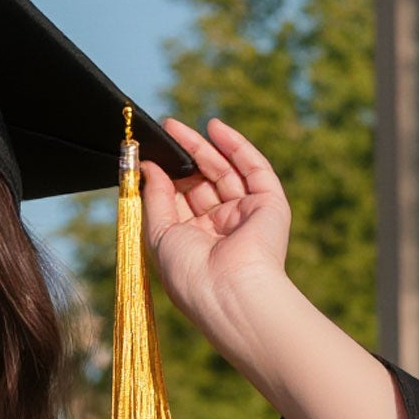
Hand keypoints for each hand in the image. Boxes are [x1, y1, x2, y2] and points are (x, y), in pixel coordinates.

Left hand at [139, 115, 294, 355]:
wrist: (229, 291)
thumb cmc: (189, 273)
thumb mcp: (159, 234)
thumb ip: (154, 198)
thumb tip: (148, 167)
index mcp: (195, 243)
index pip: (180, 202)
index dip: (167, 178)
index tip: (149, 155)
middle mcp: (221, 229)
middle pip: (202, 183)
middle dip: (184, 157)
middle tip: (165, 131)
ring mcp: (246, 215)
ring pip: (225, 172)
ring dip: (204, 147)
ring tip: (177, 127)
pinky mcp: (269, 204)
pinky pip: (254, 168)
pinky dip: (235, 146)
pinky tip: (214, 127)